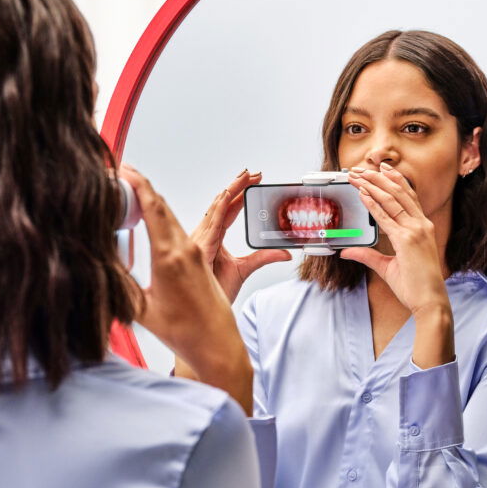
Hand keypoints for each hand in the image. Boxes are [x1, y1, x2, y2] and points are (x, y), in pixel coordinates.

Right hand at [121, 166, 251, 413]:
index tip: (122, 168)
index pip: (153, 209)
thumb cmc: (183, 332)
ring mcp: (195, 252)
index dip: (138, 184)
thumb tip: (95, 259)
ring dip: (152, 199)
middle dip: (142, 185)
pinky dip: (162, 216)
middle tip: (120, 171)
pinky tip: (150, 215)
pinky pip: (178, 228)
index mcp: (170, 257)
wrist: (216, 343)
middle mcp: (185, 249)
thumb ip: (118, 281)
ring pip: (171, 216)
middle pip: (162, 206)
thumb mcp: (141, 309)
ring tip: (131, 187)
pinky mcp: (200, 258)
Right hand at [191, 169, 290, 301]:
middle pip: (221, 205)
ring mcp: (201, 241)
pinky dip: (219, 208)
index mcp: (213, 239)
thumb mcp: (245, 269)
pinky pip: (211, 224)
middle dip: (237, 187)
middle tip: (253, 172)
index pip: (227, 210)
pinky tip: (228, 195)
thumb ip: (263, 257)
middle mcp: (204, 236)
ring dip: (231, 190)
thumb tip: (285, 252)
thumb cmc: (218, 292)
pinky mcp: (201, 249)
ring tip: (244, 176)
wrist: (206, 314)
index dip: (239, 194)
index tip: (253, 180)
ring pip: (216, 208)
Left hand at [342, 163, 450, 315]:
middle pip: (399, 192)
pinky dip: (374, 204)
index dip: (393, 181)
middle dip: (379, 177)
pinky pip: (387, 218)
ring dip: (373, 185)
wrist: (430, 301)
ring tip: (358, 175)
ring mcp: (416, 231)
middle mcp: (421, 225)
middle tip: (362, 168)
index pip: (407, 197)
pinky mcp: (407, 240)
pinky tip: (363, 194)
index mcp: (422, 228)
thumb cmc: (415, 286)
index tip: (381, 170)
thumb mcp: (388, 267)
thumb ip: (368, 256)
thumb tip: (347, 252)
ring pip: (392, 200)